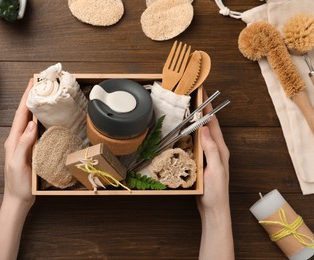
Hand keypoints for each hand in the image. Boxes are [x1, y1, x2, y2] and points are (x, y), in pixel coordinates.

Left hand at [3, 79, 36, 209]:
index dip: (26, 98)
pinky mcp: (30, 150)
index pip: (21, 115)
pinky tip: (45, 117)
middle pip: (24, 114)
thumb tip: (32, 124)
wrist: (18, 200)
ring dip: (34, 107)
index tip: (32, 83)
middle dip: (30, 97)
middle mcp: (17, 140)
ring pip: (29, 121)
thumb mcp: (19, 163)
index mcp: (13, 141)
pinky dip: (39, 120)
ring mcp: (23, 144)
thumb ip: (24, 144)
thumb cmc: (18, 184)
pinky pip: (34, 131)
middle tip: (39, 84)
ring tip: (42, 95)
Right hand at [197, 92, 229, 216]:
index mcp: (221, 149)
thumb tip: (206, 129)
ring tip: (188, 109)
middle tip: (194, 97)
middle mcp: (216, 150)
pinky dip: (191, 133)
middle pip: (209, 126)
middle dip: (203, 109)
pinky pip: (197, 143)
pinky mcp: (202, 161)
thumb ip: (212, 150)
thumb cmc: (216, 192)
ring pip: (202, 133)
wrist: (213, 209)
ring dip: (197, 120)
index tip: (203, 94)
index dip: (209, 108)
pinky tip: (184, 132)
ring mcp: (209, 155)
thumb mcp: (215, 169)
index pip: (214, 124)